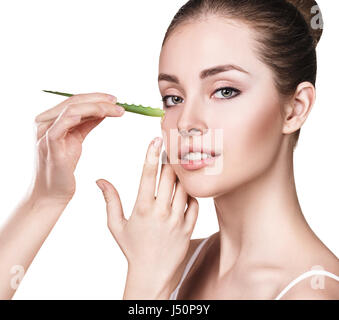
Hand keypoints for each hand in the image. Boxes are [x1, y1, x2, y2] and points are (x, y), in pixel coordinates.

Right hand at [31, 92, 124, 204]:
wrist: (51, 193)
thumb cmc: (62, 168)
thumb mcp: (76, 139)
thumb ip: (86, 123)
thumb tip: (102, 110)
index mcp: (49, 120)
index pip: (73, 101)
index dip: (95, 97)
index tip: (114, 100)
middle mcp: (43, 122)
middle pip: (73, 101)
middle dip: (99, 100)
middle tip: (118, 104)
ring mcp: (45, 132)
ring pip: (72, 109)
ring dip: (97, 107)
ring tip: (116, 110)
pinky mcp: (50, 144)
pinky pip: (66, 122)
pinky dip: (85, 115)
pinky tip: (102, 115)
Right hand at [96, 137, 198, 298]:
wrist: (152, 275)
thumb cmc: (132, 248)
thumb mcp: (116, 226)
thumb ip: (110, 200)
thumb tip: (100, 180)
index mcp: (142, 209)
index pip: (148, 174)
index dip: (151, 154)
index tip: (155, 139)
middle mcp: (161, 212)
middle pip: (170, 176)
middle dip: (169, 160)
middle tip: (169, 150)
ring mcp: (178, 220)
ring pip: (184, 187)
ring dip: (181, 175)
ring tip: (177, 167)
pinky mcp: (189, 227)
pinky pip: (195, 203)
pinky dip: (192, 193)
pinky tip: (186, 190)